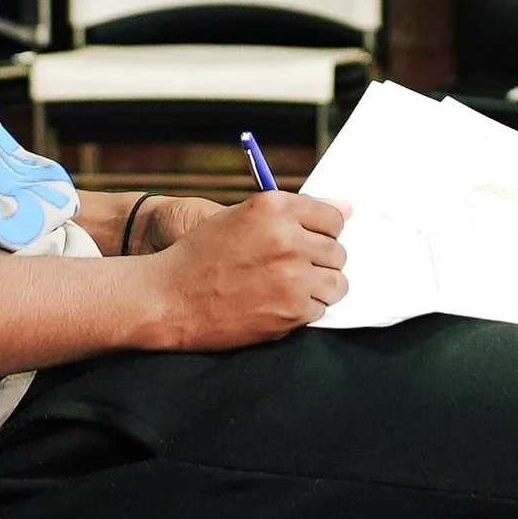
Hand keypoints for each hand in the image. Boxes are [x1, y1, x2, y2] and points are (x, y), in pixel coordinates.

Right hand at [127, 190, 348, 347]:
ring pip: (336, 283)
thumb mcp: (243, 218)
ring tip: (286, 289)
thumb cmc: (201, 254)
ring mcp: (291, 276)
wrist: (169, 298)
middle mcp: (287, 238)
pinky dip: (303, 310)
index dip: (322, 233)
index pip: (333, 218)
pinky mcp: (291, 311)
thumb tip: (348, 207)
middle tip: (291, 270)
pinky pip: (320, 310)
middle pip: (337, 251)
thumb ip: (296, 212)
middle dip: (319, 262)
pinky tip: (276, 305)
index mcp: (274, 207)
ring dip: (317, 288)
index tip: (309, 242)